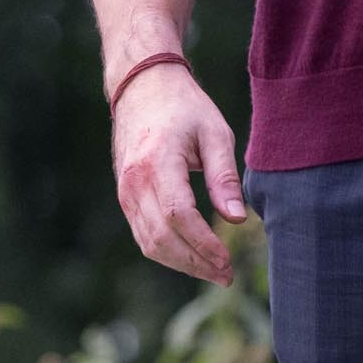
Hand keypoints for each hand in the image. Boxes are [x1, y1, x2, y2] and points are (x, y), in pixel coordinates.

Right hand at [111, 60, 243, 286]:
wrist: (142, 88)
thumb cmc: (184, 107)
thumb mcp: (214, 133)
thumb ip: (224, 177)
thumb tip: (237, 219)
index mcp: (158, 162)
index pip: (179, 216)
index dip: (204, 245)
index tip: (228, 261)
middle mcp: (135, 181)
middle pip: (162, 238)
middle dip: (196, 263)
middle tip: (227, 275)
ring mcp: (125, 191)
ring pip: (150, 243)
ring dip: (182, 264)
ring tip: (214, 271)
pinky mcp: (125, 197)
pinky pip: (143, 235)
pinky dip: (168, 252)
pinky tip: (193, 256)